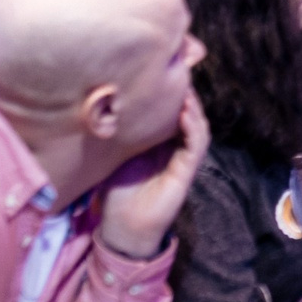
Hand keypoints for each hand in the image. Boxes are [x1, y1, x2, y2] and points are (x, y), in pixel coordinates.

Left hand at [98, 91, 210, 259]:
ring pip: (197, 126)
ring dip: (193, 108)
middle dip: (185, 96)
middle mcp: (174, 149)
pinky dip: (193, 127)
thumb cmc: (116, 194)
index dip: (169, 96)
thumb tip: (104, 109)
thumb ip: (118, 135)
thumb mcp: (114, 156)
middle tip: (178, 75)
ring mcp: (183, 159)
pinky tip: (186, 113)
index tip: (161, 75)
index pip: (170, 114)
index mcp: (158, 144)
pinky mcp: (187, 170)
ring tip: (185, 90)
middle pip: (187, 116)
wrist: (123, 226)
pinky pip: (196, 144)